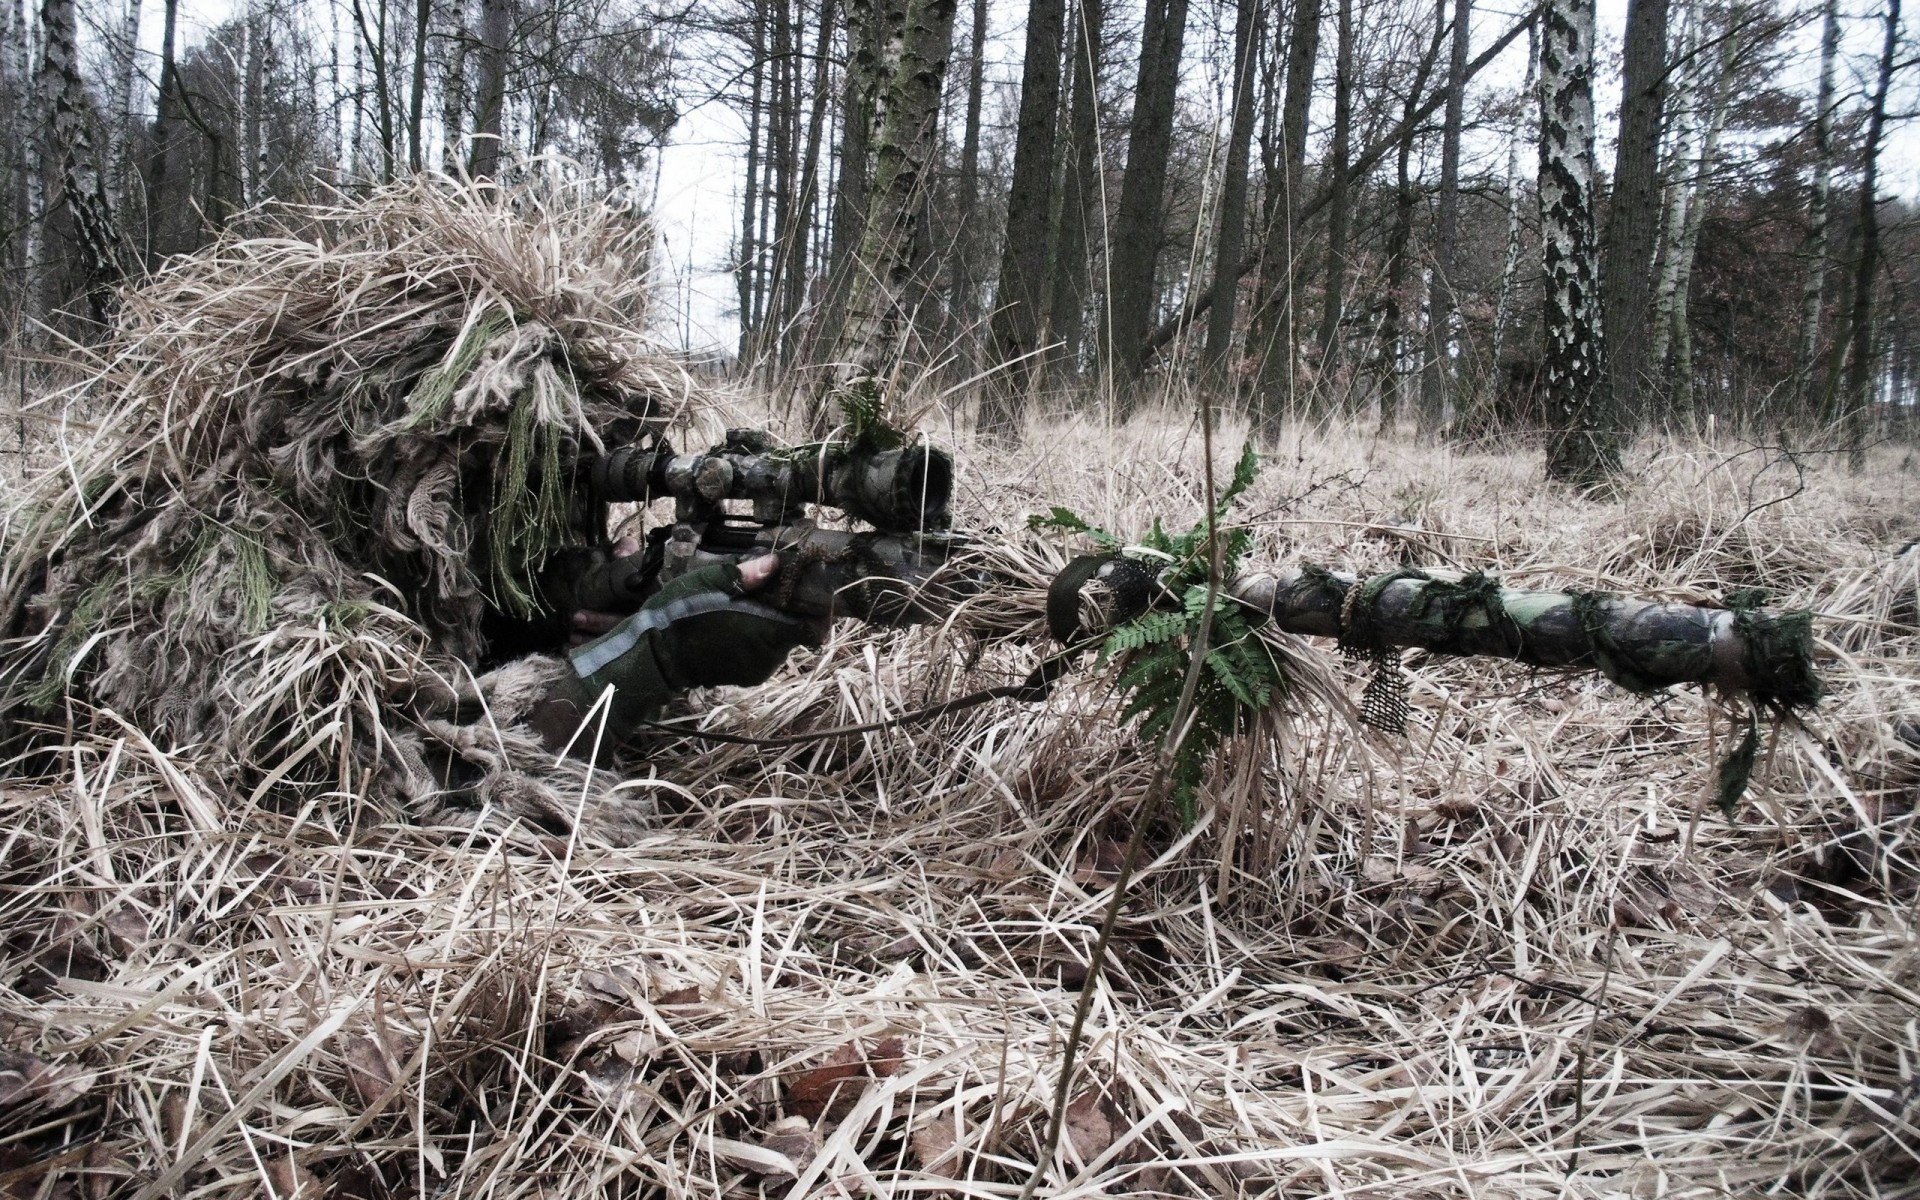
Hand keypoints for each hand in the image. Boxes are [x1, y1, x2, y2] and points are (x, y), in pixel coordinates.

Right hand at [563, 553, 821, 731]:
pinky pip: (764, 652)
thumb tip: (774, 562)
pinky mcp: (746, 676)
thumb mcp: (706, 583)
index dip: (818, 608)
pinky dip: (758, 636)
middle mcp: (769, 656)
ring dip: (772, 622)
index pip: (814, 626)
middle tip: (774, 588)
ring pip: (780, 640)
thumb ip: (744, 574)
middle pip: (796, 629)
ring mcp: (758, 669)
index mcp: (766, 632)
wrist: (654, 659)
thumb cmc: (679, 617)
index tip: (813, 591)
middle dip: (790, 609)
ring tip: (750, 603)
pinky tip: (738, 622)